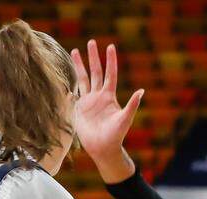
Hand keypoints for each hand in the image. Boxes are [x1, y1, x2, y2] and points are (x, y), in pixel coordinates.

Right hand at [71, 40, 144, 180]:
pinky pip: (74, 94)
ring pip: (83, 79)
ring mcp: (88, 101)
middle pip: (95, 72)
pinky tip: (65, 76)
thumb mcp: (125, 119)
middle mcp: (98, 96)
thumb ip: (132, 105)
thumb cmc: (116, 135)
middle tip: (91, 42)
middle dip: (93, 57)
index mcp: (109, 96)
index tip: (110, 46)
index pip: (110, 74)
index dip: (110, 61)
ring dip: (79, 65)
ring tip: (75, 51)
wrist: (103, 148)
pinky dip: (69, 85)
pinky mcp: (79, 109)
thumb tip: (142, 91)